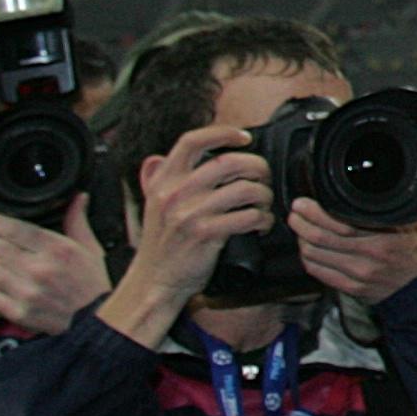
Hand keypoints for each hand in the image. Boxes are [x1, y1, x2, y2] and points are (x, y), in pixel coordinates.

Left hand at [0, 198, 109, 335]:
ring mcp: (28, 293)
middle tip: (8, 250)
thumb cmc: (95, 283)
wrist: (100, 321)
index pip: (15, 229)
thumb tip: (78, 197)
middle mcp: (39, 269)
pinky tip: (13, 292)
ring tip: (13, 273)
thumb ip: (78, 221)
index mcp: (57, 249)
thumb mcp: (91, 248)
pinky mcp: (21, 313)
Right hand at [99, 128, 276, 344]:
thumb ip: (157, 180)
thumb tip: (157, 156)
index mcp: (163, 181)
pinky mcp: (206, 234)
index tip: (244, 137)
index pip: (192, 141)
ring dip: (264, 195)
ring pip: (245, 189)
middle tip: (264, 177)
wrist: (153, 282)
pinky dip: (263, 219)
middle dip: (257, 166)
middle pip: (229, 161)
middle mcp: (175, 193)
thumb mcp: (152, 205)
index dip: (223, 133)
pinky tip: (262, 224)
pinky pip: (249, 216)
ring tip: (264, 204)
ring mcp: (190, 213)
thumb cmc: (161, 244)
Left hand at [292, 202, 416, 304]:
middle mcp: (368, 259)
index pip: (339, 224)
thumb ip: (394, 203)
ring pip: (315, 257)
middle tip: (295, 213)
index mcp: (384, 239)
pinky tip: (308, 248)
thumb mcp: (415, 218)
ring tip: (300, 228)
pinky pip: (319, 273)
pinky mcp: (352, 289)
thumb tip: (372, 180)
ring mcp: (358, 276)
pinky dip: (309, 258)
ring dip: (302, 241)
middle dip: (301, 224)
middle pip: (321, 240)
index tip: (303, 203)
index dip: (315, 212)